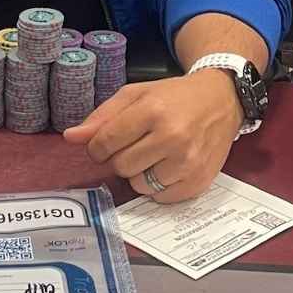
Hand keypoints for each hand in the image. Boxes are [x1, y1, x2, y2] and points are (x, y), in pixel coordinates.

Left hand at [62, 71, 242, 202]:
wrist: (221, 100)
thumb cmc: (173, 97)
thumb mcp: (135, 95)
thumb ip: (101, 117)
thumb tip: (71, 137)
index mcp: (152, 111)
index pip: (105, 143)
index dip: (96, 147)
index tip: (102, 145)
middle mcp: (172, 137)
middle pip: (121, 166)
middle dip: (119, 158)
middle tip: (135, 145)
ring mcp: (188, 162)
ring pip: (139, 184)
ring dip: (139, 173)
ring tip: (153, 154)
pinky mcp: (199, 181)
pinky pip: (161, 197)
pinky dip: (157, 186)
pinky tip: (167, 166)